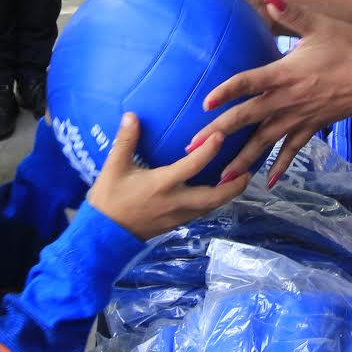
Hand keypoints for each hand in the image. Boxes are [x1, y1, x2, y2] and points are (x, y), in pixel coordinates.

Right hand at [87, 113, 249, 238]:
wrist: (103, 236)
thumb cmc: (108, 200)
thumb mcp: (113, 168)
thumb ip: (125, 140)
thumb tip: (132, 115)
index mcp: (162, 185)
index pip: (192, 166)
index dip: (209, 150)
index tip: (221, 135)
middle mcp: (175, 202)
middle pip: (214, 196)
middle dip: (234, 186)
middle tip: (248, 171)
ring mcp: (177, 216)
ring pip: (210, 207)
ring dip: (226, 195)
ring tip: (237, 181)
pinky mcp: (175, 224)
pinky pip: (200, 213)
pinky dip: (212, 202)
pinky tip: (214, 193)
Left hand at [191, 0, 351, 181]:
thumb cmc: (350, 46)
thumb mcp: (320, 25)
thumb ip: (292, 14)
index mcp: (286, 74)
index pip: (250, 82)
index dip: (227, 92)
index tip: (205, 103)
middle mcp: (289, 100)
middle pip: (248, 119)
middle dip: (219, 134)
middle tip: (193, 148)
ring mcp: (300, 117)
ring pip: (265, 141)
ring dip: (242, 160)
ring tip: (221, 178)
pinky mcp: (312, 126)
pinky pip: (292, 150)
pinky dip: (279, 165)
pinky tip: (267, 182)